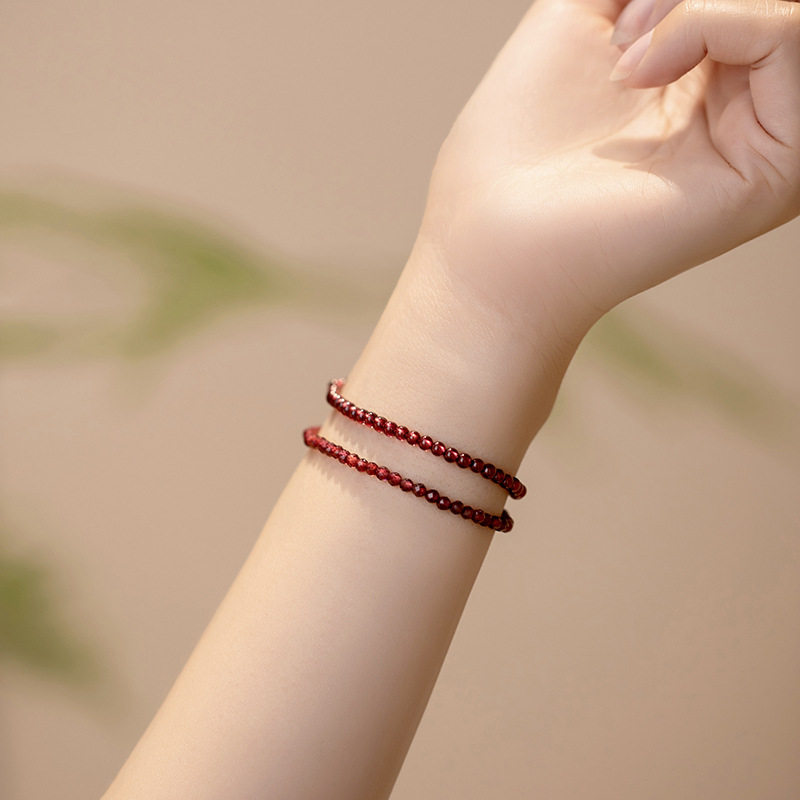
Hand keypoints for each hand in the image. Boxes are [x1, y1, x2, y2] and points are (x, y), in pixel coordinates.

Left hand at [414, 0, 799, 346]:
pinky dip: (715, 22)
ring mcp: (771, 136)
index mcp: (711, 72)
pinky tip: (642, 75)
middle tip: (621, 33)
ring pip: (788, 10)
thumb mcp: (584, 10)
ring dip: (697, 5)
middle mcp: (751, 104)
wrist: (493, 225)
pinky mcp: (778, 168)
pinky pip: (790, 38)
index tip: (616, 13)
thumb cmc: (518, 137)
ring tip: (627, 65)